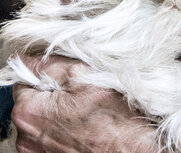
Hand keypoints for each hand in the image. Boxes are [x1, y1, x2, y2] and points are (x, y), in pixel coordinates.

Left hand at [11, 55, 156, 152]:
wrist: (133, 151)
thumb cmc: (114, 118)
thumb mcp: (83, 76)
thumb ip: (50, 64)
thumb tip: (31, 59)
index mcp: (29, 111)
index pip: (25, 79)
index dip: (50, 73)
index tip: (71, 78)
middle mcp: (26, 137)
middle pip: (34, 101)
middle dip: (55, 95)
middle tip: (83, 95)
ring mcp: (38, 152)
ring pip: (45, 121)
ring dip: (61, 115)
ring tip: (88, 114)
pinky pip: (53, 138)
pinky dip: (67, 131)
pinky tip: (87, 129)